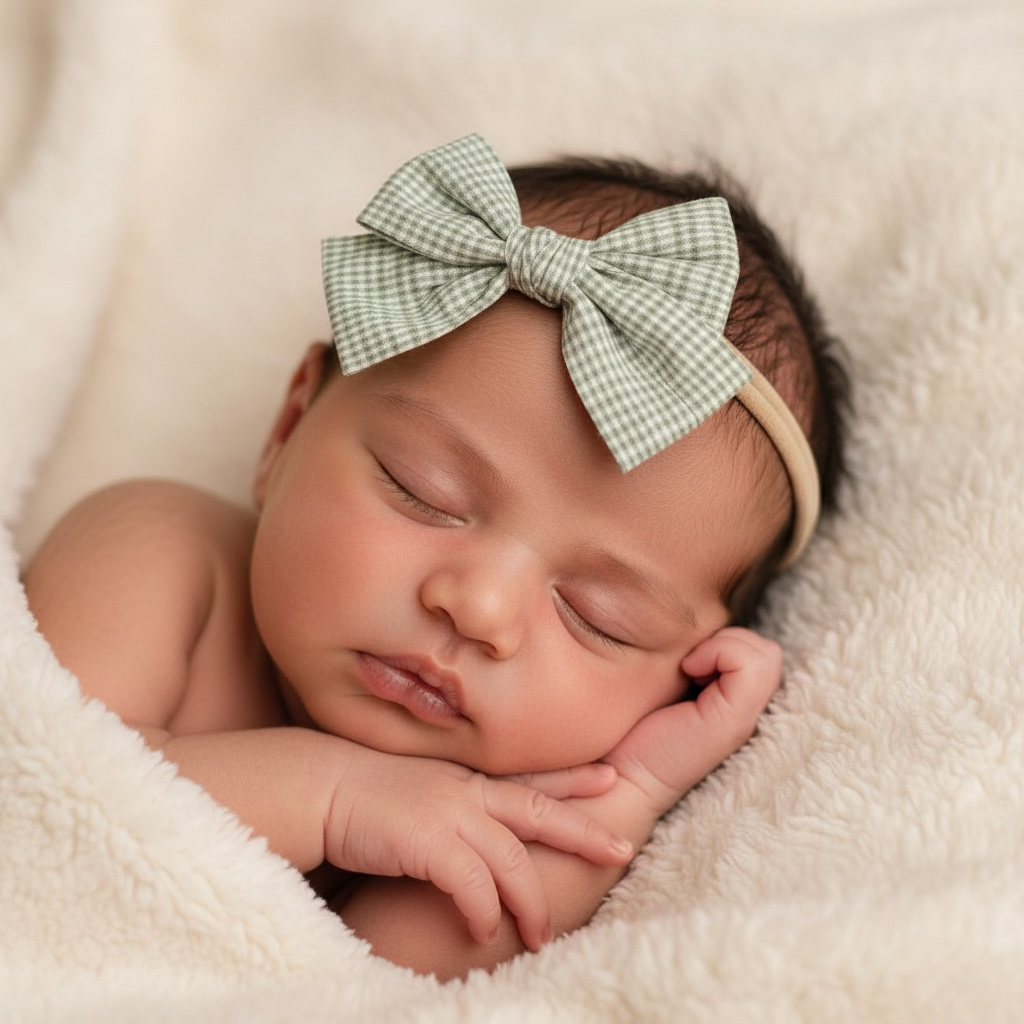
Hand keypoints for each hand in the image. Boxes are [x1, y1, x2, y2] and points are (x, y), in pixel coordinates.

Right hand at [323, 752, 631, 949]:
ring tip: (542, 937)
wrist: (321, 788)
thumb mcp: (422, 791)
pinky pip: (471, 885)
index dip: (573, 779)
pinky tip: (483, 932)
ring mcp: (449, 814)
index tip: (611, 776)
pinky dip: (483, 912)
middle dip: (583, 831)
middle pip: (540, 811)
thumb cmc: (366, 795)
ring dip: (531, 903)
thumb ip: (451, 805)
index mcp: (467, 781)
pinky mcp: (427, 842)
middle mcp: (466, 792)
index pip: (532, 778)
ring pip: (512, 860)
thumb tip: (471, 835)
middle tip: (621, 849)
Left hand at [602, 627, 781, 816]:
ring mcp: (745, 718)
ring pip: (764, 653)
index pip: (756, 649)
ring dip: (723, 647)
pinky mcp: (734, 722)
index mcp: (735, 703)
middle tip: (688, 664)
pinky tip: (689, 671)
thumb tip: (699, 631)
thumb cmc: (632, 727)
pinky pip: (749, 661)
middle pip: (764, 649)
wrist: (619, 772)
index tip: (686, 660)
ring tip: (690, 668)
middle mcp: (747, 712)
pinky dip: (719, 652)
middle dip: (725, 642)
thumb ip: (690, 659)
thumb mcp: (665, 681)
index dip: (723, 641)